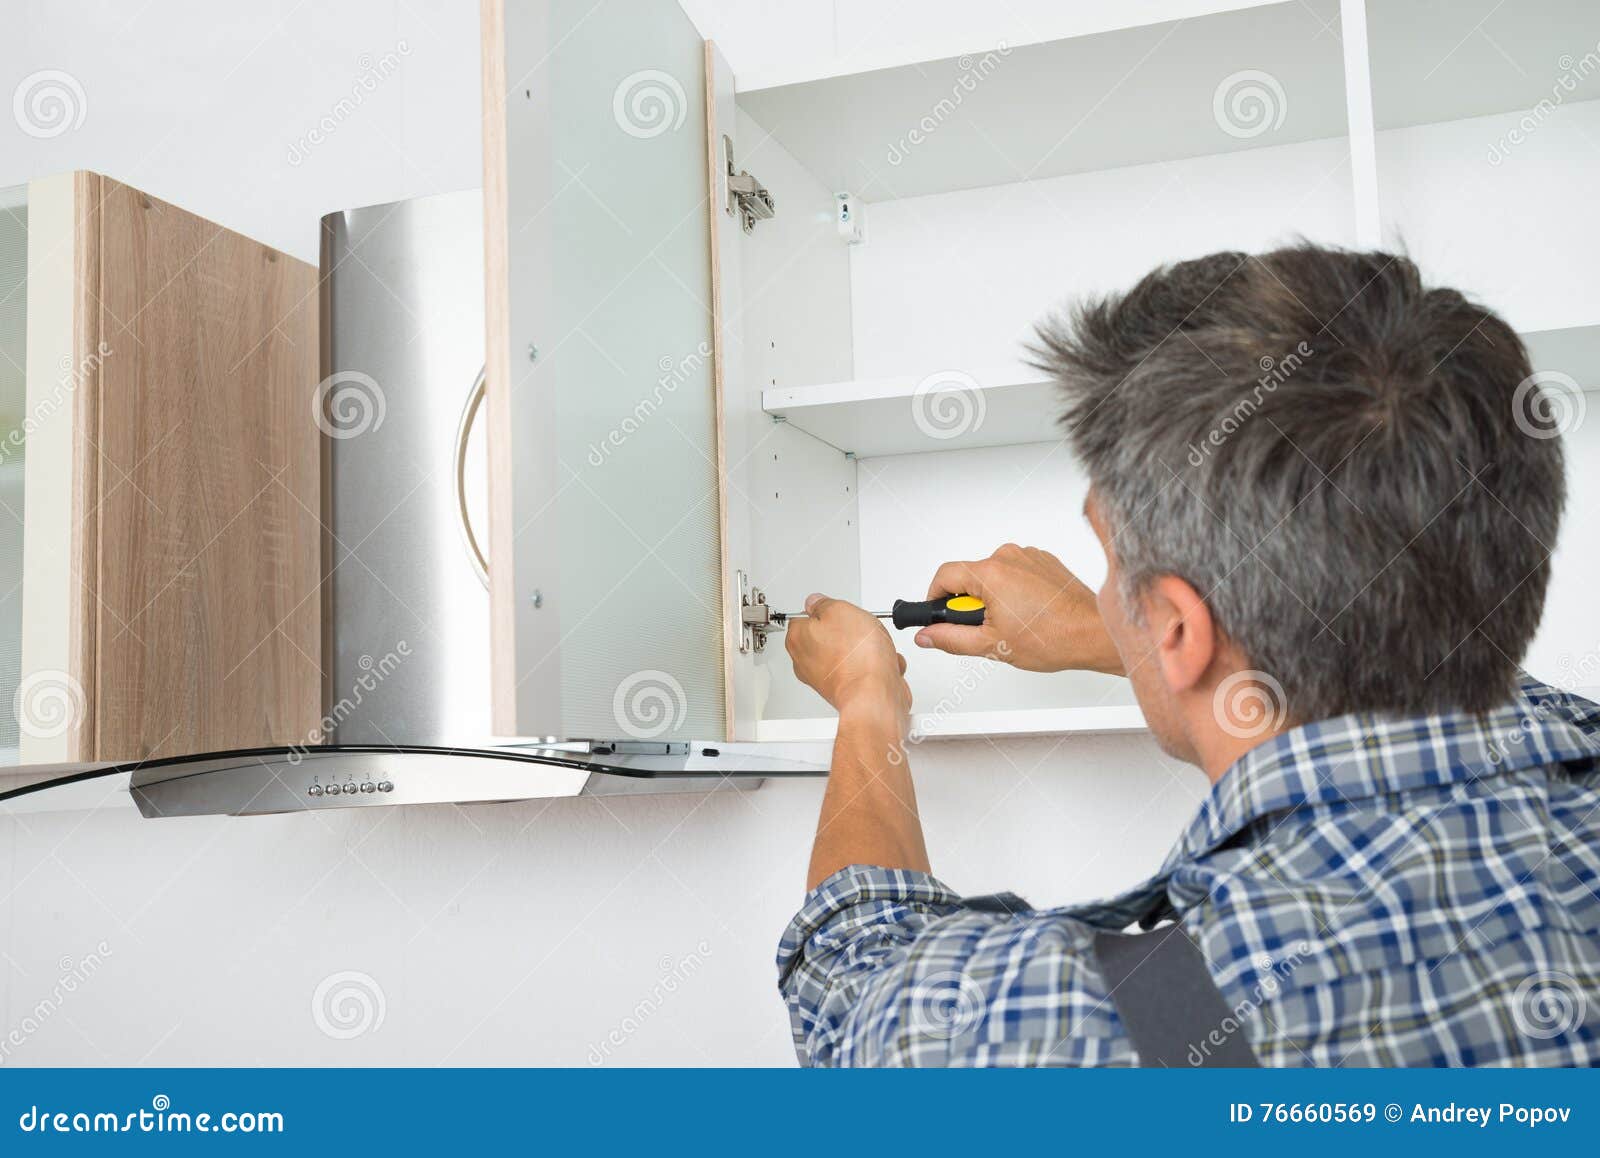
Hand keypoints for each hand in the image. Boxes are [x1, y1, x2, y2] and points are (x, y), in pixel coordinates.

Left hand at [785, 594, 911, 715]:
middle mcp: (807, 661)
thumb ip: (824, 603)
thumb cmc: (857, 658)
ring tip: (875, 649)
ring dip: (867, 648)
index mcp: (798, 639)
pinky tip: (881, 664)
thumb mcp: (840, 610)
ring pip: (850, 652)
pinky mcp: (847, 689)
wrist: (875, 695)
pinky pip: (864, 668)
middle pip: (829, 634)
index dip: (825, 610)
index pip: (804, 616)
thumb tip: (817, 602)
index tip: (838, 611)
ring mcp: (826, 677)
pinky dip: (876, 665)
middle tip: (859, 630)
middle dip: (849, 631)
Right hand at [916, 544, 1124, 674]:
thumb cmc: (1053, 638)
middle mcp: (1009, 557)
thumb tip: (928, 635)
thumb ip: (951, 639)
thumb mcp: (991, 646)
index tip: (938, 615)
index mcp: (991, 573)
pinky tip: (1028, 613)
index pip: (944, 575)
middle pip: (970, 576)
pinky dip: (1014, 591)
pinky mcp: (1044, 561)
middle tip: (986, 629)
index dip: (935, 597)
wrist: (1093, 633)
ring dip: (993, 597)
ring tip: (1013, 624)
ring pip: (993, 575)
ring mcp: (1029, 557)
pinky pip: (1015, 573)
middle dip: (970, 603)